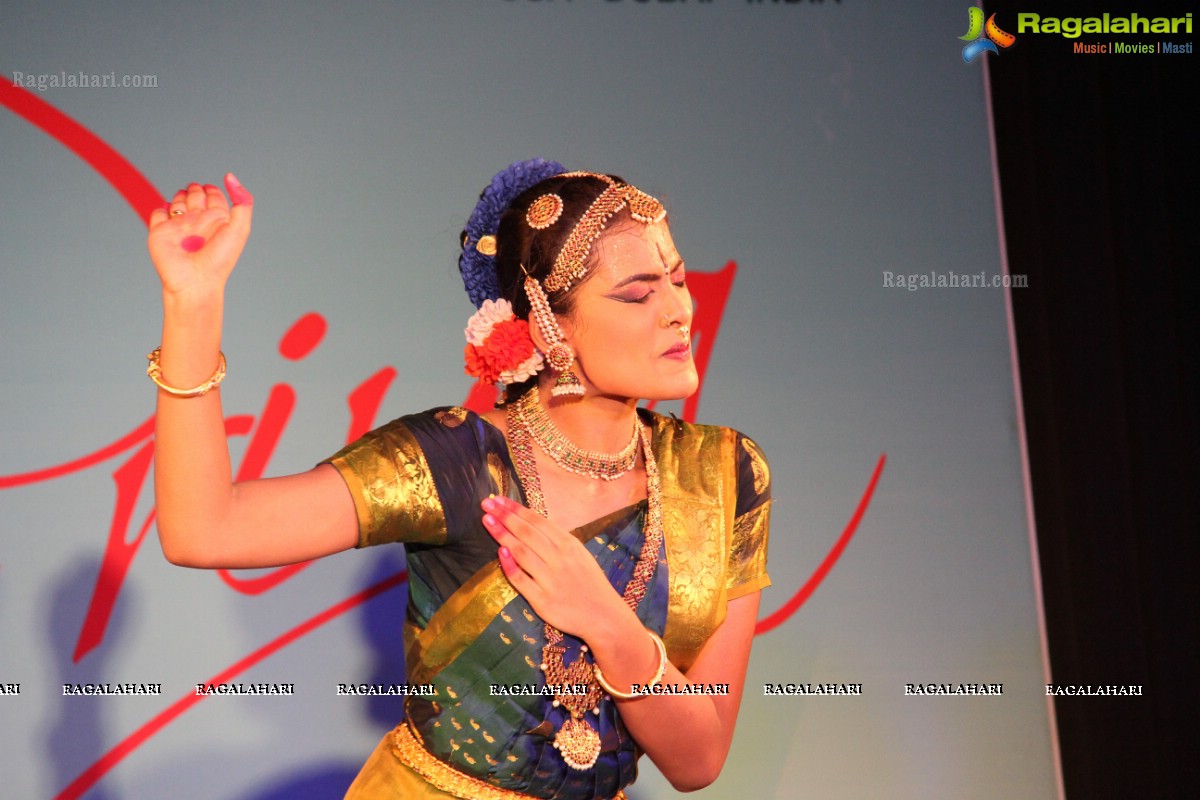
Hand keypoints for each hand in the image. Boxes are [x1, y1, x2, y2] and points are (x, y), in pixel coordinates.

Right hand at [147, 174, 253, 297]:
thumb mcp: (240, 228)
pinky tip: (170, 217)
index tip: (211, 190)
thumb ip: (241, 202)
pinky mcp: (160, 232)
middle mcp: (198, 222)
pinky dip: (162, 210)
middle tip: (195, 194)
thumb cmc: (219, 259)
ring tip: (185, 209)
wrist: (195, 281)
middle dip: (194, 190)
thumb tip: (230, 177)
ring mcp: (179, 227)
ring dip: (180, 198)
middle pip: (194, 195)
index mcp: (217, 221)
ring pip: (177, 202)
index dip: (212, 190)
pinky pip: (158, 213)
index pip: (214, 196)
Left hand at [481, 495, 629, 638]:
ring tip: (487, 521)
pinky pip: (521, 580)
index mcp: (568, 544)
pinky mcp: (542, 600)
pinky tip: (499, 552)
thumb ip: (556, 540)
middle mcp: (559, 559)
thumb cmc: (589, 582)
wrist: (603, 615)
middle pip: (526, 533)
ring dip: (502, 535)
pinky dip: (509, 566)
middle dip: (504, 516)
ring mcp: (550, 579)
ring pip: (521, 552)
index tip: (498, 499)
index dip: (516, 509)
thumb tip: (529, 522)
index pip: (537, 521)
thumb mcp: (579, 554)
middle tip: (486, 504)